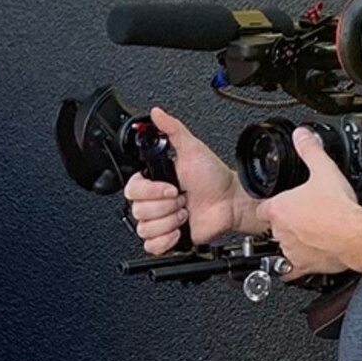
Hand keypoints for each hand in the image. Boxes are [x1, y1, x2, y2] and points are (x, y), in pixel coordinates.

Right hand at [123, 106, 247, 257]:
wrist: (230, 202)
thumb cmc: (213, 177)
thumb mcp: (192, 148)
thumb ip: (172, 129)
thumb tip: (157, 113)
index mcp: (153, 181)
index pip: (131, 190)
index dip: (151, 192)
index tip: (171, 188)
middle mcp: (154, 202)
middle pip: (138, 212)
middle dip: (165, 206)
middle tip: (181, 199)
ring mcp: (160, 221)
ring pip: (145, 229)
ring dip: (168, 221)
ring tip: (184, 213)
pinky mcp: (168, 239)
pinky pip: (151, 246)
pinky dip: (166, 240)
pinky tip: (179, 229)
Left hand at [256, 129, 361, 278]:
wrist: (354, 236)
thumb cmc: (339, 209)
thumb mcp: (324, 170)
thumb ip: (310, 150)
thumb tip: (301, 135)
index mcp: (279, 209)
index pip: (264, 207)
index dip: (273, 203)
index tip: (282, 202)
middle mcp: (281, 232)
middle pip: (275, 226)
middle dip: (287, 221)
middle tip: (304, 215)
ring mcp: (290, 250)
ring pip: (284, 245)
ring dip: (295, 239)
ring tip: (312, 231)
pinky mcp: (303, 266)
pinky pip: (291, 269)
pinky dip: (297, 264)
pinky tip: (306, 256)